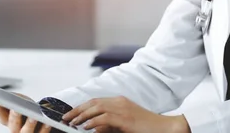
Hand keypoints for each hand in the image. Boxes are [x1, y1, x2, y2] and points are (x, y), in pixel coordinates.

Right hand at [0, 93, 52, 132]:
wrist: (43, 123)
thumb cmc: (30, 111)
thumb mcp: (23, 102)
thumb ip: (14, 97)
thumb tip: (4, 94)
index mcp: (9, 120)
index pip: (0, 114)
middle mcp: (16, 130)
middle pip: (13, 124)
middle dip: (14, 117)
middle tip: (15, 109)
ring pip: (26, 131)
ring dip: (29, 124)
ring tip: (33, 117)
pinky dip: (44, 128)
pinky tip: (47, 122)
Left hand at [61, 96, 189, 132]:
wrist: (165, 128)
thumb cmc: (146, 128)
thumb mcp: (125, 126)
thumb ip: (110, 126)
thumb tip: (94, 129)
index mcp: (120, 102)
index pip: (96, 101)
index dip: (82, 106)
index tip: (71, 113)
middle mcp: (120, 102)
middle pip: (93, 102)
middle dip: (77, 109)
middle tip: (65, 118)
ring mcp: (123, 109)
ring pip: (97, 108)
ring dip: (82, 115)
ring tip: (71, 123)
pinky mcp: (126, 119)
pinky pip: (105, 118)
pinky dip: (93, 122)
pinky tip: (85, 127)